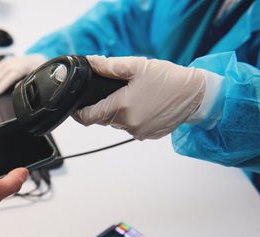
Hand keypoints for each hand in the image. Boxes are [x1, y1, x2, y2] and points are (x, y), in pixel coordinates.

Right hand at [0, 54, 46, 95]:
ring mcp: (15, 59)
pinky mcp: (12, 59)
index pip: (11, 75)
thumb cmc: (40, 72)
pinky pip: (1, 64)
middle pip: (4, 71)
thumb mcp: (38, 79)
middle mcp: (19, 61)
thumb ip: (27, 83)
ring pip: (1, 67)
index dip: (2, 84)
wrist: (43, 60)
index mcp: (26, 66)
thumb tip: (16, 88)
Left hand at [74, 55, 205, 139]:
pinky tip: (145, 105)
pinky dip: (133, 118)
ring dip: (120, 112)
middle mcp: (128, 124)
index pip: (89, 117)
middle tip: (117, 91)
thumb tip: (91, 63)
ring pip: (118, 123)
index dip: (79, 112)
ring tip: (135, 96)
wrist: (196, 95)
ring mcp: (139, 132)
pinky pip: (132, 127)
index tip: (77, 107)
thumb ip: (110, 66)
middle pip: (103, 118)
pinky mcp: (148, 135)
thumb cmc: (169, 79)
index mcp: (122, 107)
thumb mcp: (137, 66)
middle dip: (105, 106)